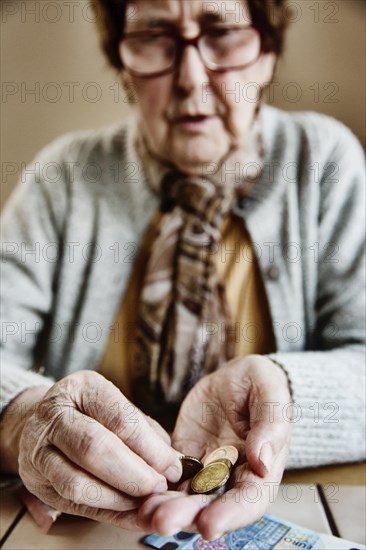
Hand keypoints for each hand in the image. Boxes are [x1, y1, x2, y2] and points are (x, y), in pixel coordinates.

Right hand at [15, 371, 181, 529]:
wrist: (41, 422)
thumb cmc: (90, 413)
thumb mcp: (116, 406)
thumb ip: (145, 432)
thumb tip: (176, 462)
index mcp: (81, 388)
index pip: (118, 417)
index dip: (149, 447)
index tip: (174, 466)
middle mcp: (54, 415)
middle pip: (94, 448)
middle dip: (134, 473)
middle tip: (160, 486)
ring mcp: (38, 450)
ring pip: (77, 483)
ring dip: (119, 498)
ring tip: (146, 500)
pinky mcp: (36, 483)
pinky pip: (72, 505)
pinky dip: (108, 512)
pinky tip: (132, 513)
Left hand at [138, 355, 292, 539]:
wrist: (234, 377)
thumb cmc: (259, 383)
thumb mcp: (270, 392)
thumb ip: (270, 425)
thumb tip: (262, 461)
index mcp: (262, 466)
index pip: (250, 499)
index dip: (231, 514)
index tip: (209, 525)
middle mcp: (234, 475)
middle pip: (212, 504)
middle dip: (188, 516)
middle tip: (163, 521)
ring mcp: (206, 468)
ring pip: (187, 496)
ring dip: (167, 507)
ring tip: (145, 511)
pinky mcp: (184, 458)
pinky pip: (169, 476)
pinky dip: (155, 486)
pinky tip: (138, 492)